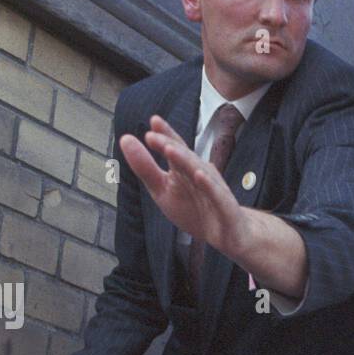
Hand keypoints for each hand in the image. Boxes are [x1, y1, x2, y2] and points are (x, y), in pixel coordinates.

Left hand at [120, 116, 243, 254]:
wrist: (228, 234)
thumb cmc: (196, 210)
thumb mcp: (163, 191)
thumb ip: (145, 167)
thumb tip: (125, 139)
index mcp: (185, 169)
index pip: (175, 147)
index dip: (165, 134)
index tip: (153, 120)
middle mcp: (201, 173)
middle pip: (184, 156)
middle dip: (169, 144)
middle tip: (152, 135)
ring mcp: (214, 189)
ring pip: (199, 171)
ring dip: (185, 159)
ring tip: (169, 149)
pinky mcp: (225, 206)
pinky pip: (216, 194)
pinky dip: (208, 184)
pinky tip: (198, 175)